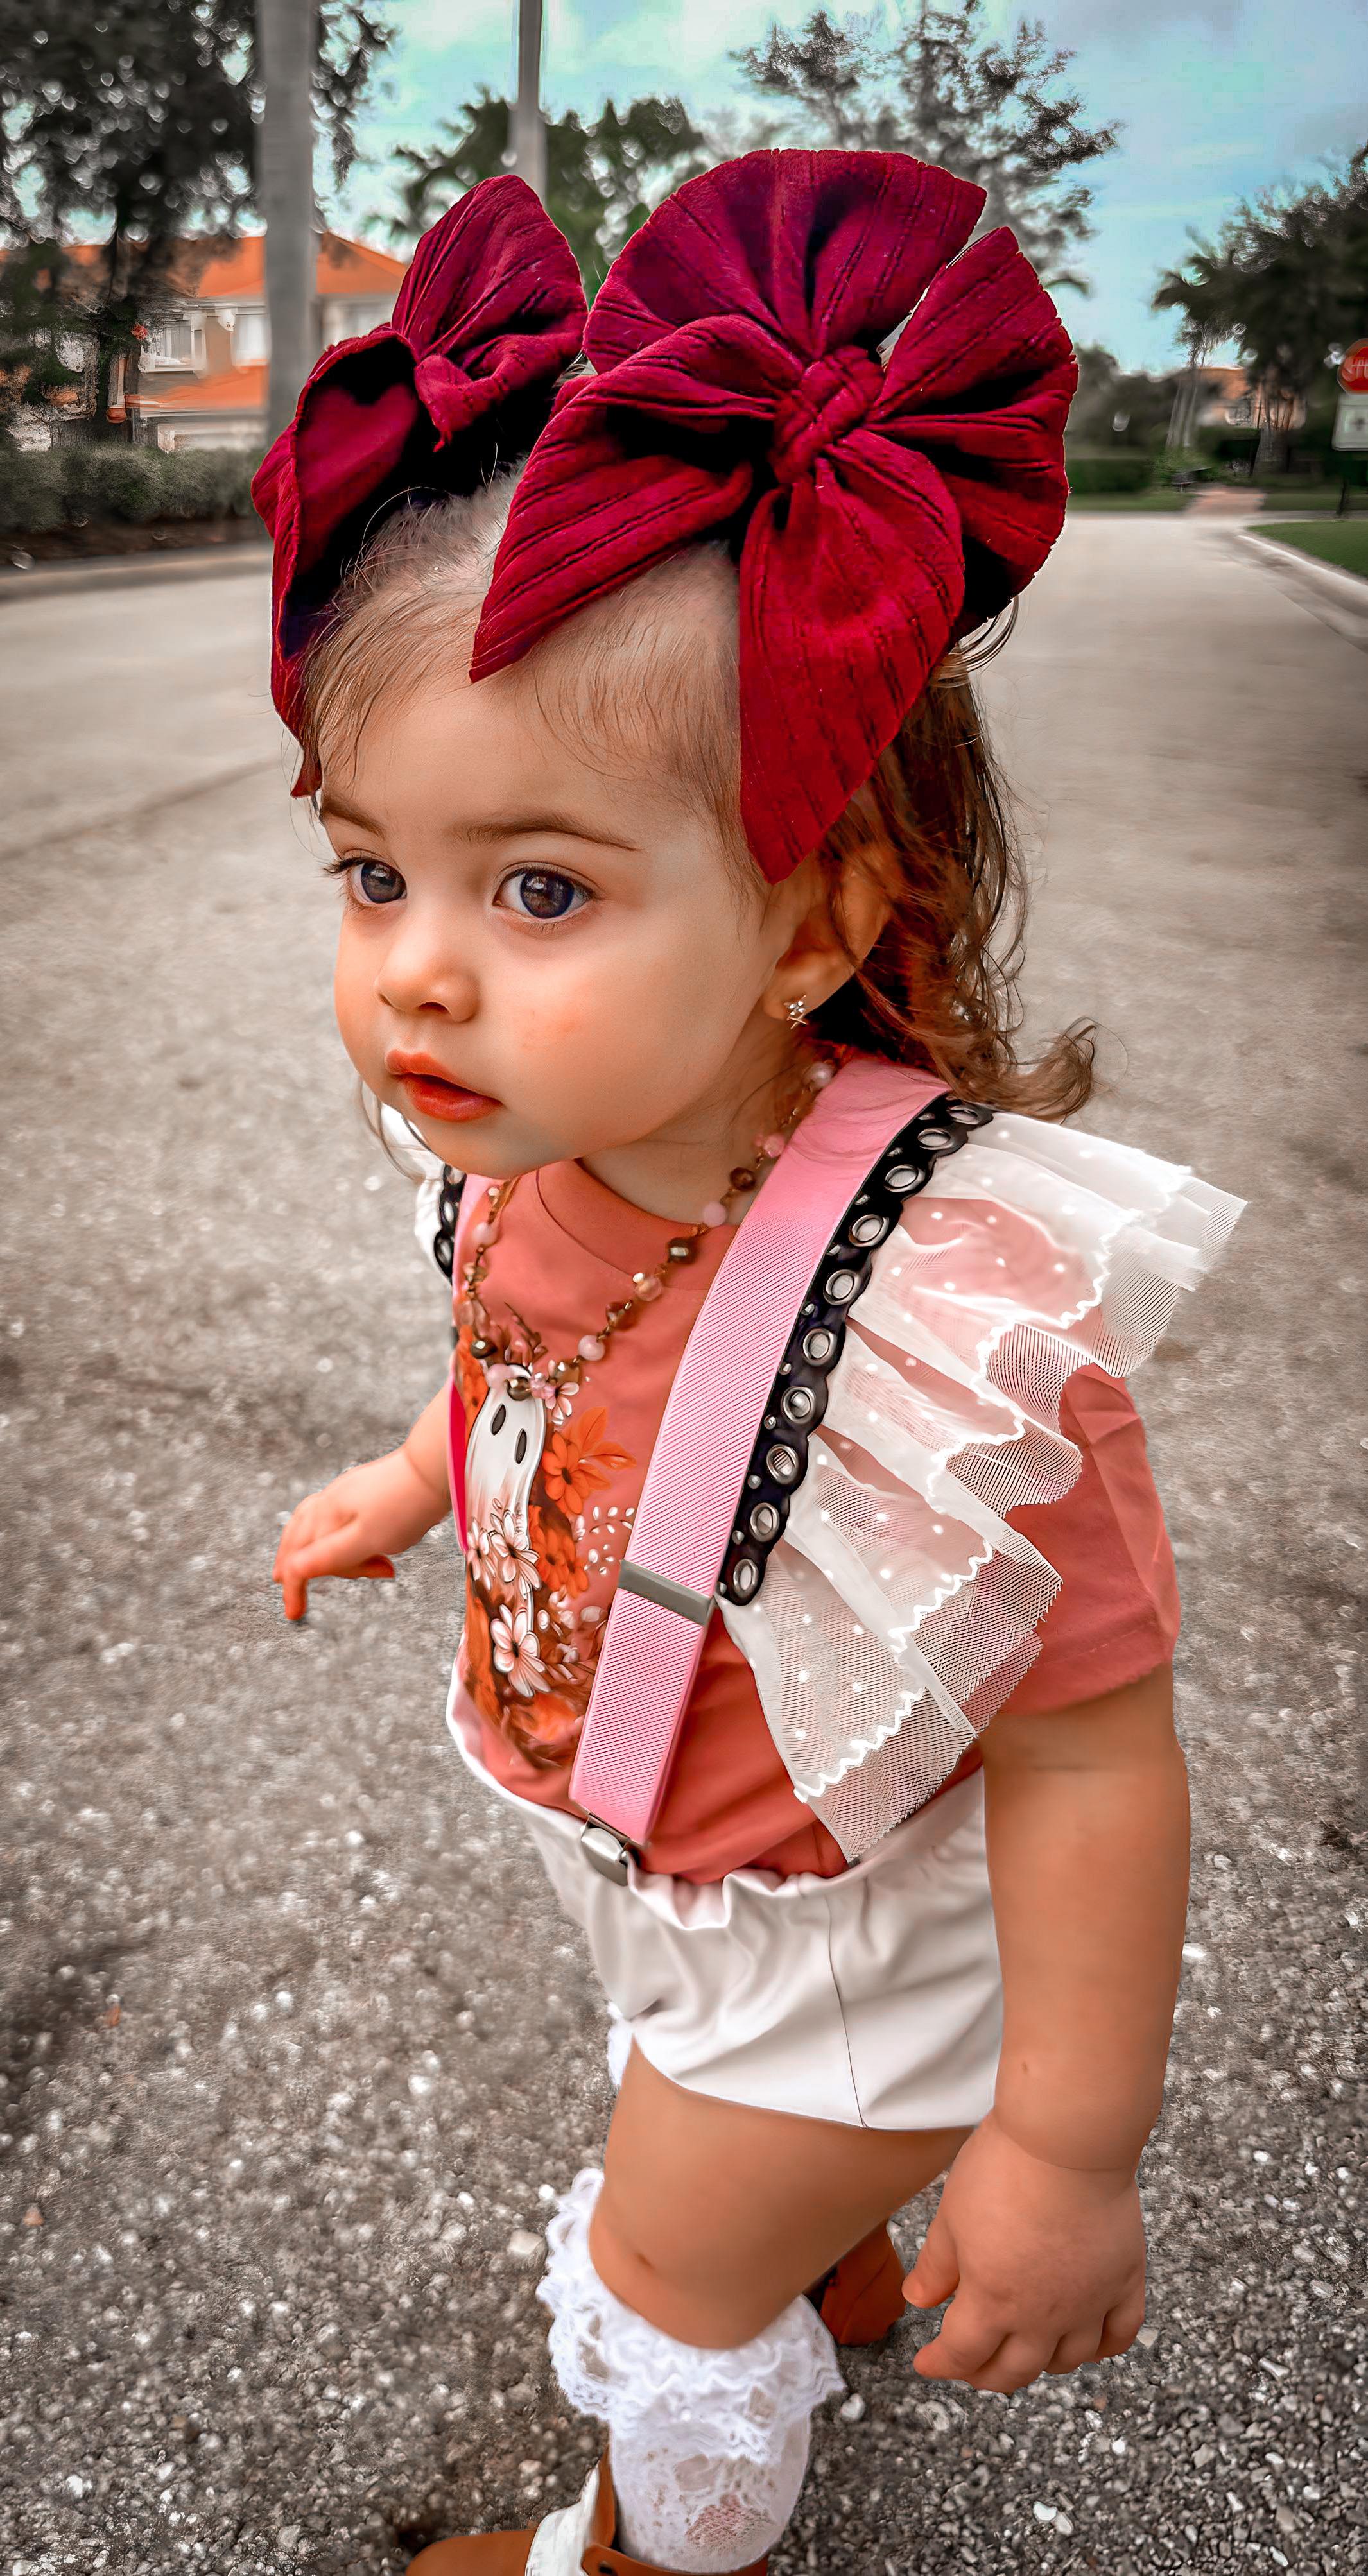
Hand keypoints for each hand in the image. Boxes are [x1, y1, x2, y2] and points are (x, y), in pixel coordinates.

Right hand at [272, 1448, 446, 1621]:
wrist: (435, 1467)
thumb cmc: (406, 1506)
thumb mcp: (367, 1540)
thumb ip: (330, 1556)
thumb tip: (292, 1572)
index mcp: (327, 1516)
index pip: (299, 1559)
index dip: (294, 1588)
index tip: (294, 1614)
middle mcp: (329, 1501)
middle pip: (299, 1540)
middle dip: (293, 1567)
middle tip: (289, 1592)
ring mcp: (344, 1493)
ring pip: (311, 1524)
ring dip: (303, 1549)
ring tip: (295, 1565)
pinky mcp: (360, 1490)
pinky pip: (329, 1515)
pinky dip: (323, 1534)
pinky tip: (332, 1537)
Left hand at [903, 2111, 1146, 2392]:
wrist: (1067, 2139)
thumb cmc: (1004, 2169)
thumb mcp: (953, 2216)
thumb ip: (936, 2266)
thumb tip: (918, 2299)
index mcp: (993, 2301)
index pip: (962, 2354)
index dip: (941, 2364)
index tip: (927, 2363)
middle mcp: (1043, 2316)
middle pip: (1014, 2370)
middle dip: (985, 2374)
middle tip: (971, 2365)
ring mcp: (1088, 2302)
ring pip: (1066, 2360)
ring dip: (1040, 2365)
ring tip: (1024, 2353)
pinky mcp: (1124, 2280)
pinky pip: (1119, 2333)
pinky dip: (1102, 2348)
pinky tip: (1088, 2343)